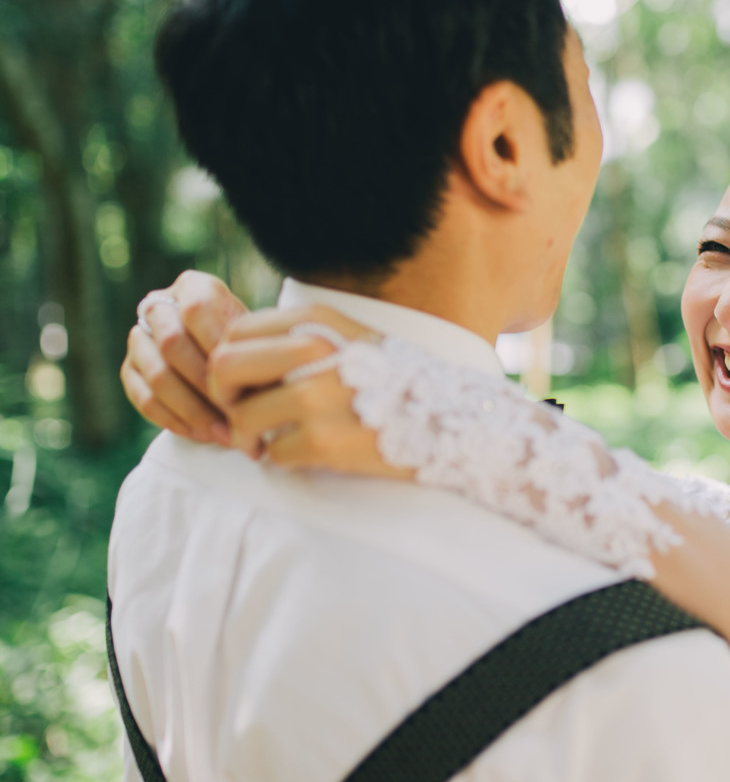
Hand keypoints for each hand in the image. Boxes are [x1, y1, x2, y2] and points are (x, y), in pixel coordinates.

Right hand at [120, 270, 244, 442]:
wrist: (232, 357)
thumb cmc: (253, 347)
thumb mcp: (258, 339)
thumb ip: (253, 352)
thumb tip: (257, 390)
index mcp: (194, 286)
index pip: (196, 309)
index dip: (217, 346)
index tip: (244, 380)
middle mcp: (159, 306)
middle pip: (171, 343)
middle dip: (205, 386)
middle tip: (235, 417)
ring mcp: (139, 338)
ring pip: (156, 375)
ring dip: (192, 410)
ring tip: (223, 433)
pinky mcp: (130, 369)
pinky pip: (143, 399)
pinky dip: (174, 420)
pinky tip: (202, 434)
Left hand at [209, 304, 403, 475]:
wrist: (452, 420)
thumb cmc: (395, 382)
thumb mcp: (349, 338)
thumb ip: (297, 340)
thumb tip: (235, 360)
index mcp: (315, 321)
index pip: (234, 334)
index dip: (228, 366)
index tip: (245, 388)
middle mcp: (312, 352)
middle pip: (224, 368)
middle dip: (225, 399)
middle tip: (244, 419)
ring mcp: (318, 397)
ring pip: (242, 418)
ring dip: (250, 438)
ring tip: (271, 443)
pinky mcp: (325, 441)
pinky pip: (272, 454)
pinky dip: (281, 459)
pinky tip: (305, 455)